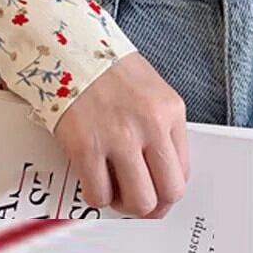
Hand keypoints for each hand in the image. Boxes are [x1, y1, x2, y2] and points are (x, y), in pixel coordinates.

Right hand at [53, 50, 189, 218]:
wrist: (69, 47)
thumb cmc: (107, 67)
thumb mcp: (150, 90)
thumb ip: (159, 127)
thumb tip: (158, 170)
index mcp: (169, 110)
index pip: (183, 170)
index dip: (167, 188)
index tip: (155, 189)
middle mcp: (150, 125)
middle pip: (168, 192)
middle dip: (153, 204)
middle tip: (136, 198)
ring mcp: (119, 137)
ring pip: (139, 202)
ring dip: (125, 204)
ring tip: (114, 188)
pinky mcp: (87, 146)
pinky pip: (99, 194)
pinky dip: (96, 195)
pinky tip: (92, 177)